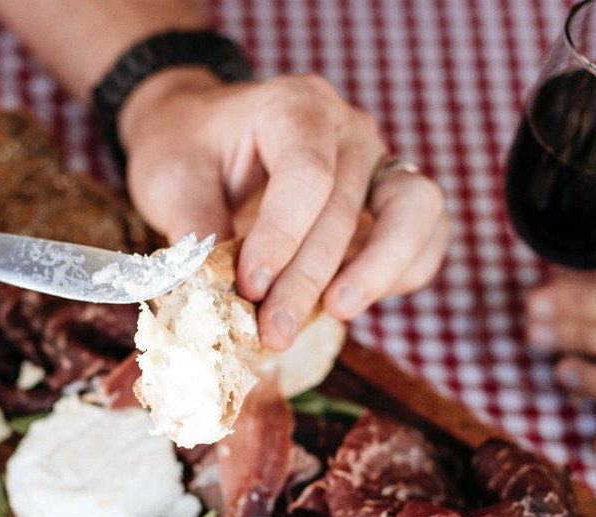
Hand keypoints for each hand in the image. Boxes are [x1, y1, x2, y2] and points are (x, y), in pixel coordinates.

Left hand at [118, 69, 448, 349]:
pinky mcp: (391, 206)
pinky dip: (401, 275)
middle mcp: (349, 132)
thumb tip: (210, 294)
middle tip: (274, 331)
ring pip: (415, 211)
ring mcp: (378, 166)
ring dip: (378, 271)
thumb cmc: (189, 149)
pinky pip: (426, 238)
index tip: (251, 286)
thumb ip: (194, 229)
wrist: (206, 136)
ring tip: (334, 313)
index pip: (306, 173)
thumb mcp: (169, 178)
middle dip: (310, 278)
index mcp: (296, 107)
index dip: (282, 235)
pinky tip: (349, 305)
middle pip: (347, 206)